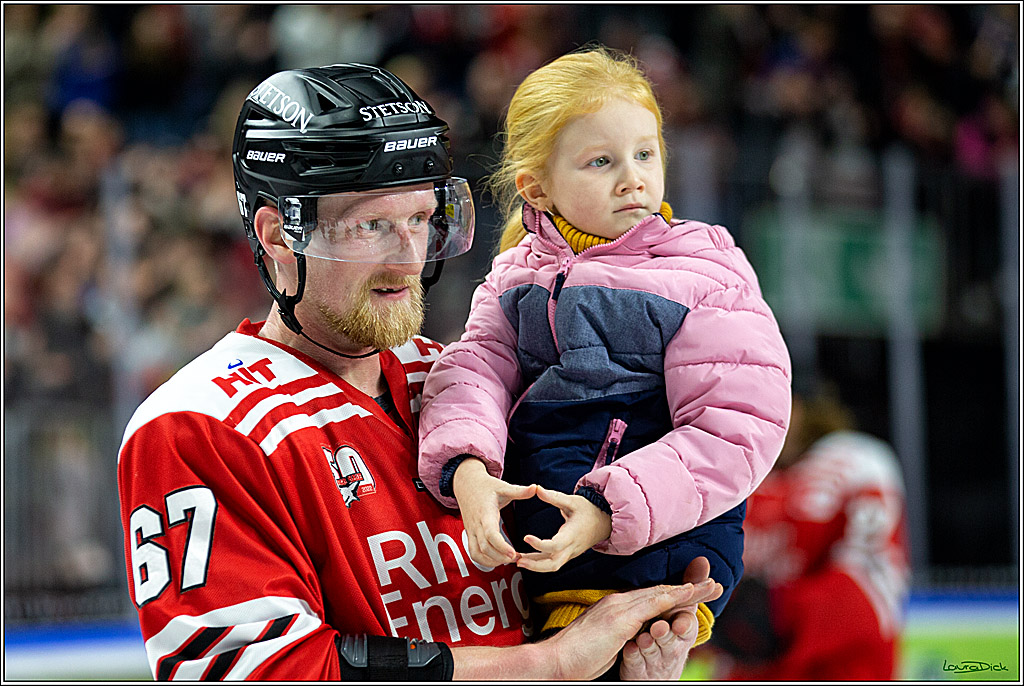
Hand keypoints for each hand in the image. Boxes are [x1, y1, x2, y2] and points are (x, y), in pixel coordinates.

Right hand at [453, 458, 535, 566]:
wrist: (466, 485)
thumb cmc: (486, 486)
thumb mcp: (503, 486)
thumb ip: (519, 491)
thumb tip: (536, 488)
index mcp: (485, 513)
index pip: (490, 534)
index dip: (501, 546)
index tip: (513, 553)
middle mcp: (476, 524)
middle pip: (485, 547)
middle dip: (500, 557)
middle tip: (517, 558)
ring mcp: (471, 531)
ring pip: (476, 553)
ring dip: (492, 561)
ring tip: (509, 560)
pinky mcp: (470, 534)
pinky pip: (473, 552)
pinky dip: (483, 560)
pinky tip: (497, 560)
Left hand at [516, 485, 611, 572]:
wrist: (605, 522)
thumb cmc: (589, 510)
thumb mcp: (572, 500)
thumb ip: (554, 496)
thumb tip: (536, 488)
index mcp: (572, 534)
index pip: (555, 546)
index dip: (540, 544)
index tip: (525, 537)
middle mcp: (572, 548)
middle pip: (553, 564)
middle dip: (535, 565)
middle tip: (518, 561)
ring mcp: (570, 553)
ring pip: (552, 566)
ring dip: (535, 566)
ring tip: (517, 561)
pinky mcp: (568, 555)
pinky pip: (553, 562)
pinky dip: (539, 563)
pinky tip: (525, 559)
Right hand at [542, 577, 722, 679]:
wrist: (557, 659)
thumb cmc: (578, 655)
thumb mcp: (607, 640)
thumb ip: (622, 632)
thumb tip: (636, 634)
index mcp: (616, 607)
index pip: (652, 597)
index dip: (676, 593)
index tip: (697, 590)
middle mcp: (619, 602)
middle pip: (661, 591)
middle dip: (689, 588)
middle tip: (714, 583)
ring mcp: (619, 608)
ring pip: (661, 595)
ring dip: (688, 591)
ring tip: (711, 586)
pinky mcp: (620, 620)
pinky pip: (652, 606)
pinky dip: (672, 599)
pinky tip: (688, 595)